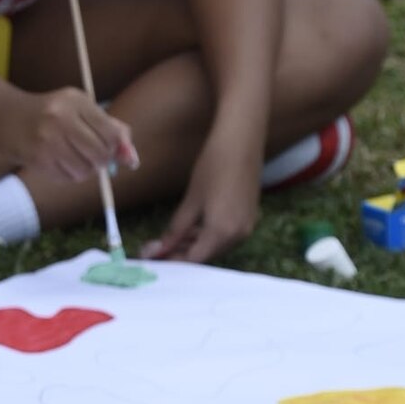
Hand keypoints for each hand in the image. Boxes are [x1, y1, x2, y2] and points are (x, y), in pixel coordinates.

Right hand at [0, 86, 138, 181]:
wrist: (5, 118)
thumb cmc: (50, 114)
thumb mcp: (80, 110)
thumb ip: (111, 129)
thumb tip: (132, 160)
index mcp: (76, 101)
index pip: (112, 133)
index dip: (118, 148)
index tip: (113, 152)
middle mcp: (61, 118)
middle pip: (100, 154)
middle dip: (101, 161)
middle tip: (92, 157)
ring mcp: (48, 140)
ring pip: (85, 170)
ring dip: (85, 171)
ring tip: (73, 158)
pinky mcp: (38, 158)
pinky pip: (68, 177)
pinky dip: (69, 175)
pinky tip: (59, 163)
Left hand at [142, 132, 261, 263]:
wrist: (241, 141)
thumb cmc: (212, 167)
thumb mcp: (191, 201)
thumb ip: (176, 230)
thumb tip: (158, 250)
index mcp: (222, 233)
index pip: (194, 260)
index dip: (173, 262)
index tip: (155, 259)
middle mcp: (238, 236)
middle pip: (207, 255)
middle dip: (183, 254)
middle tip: (159, 249)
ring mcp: (247, 227)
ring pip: (217, 246)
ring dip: (195, 245)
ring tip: (172, 238)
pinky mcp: (249, 217)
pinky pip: (226, 235)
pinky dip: (209, 235)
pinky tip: (193, 228)